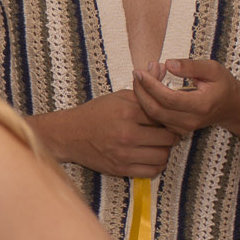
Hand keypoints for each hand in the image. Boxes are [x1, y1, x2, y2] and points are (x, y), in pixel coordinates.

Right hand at [38, 90, 178, 177]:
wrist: (69, 134)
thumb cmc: (96, 113)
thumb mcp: (119, 96)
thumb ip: (143, 87)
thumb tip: (162, 67)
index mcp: (128, 112)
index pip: (164, 116)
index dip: (170, 116)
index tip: (168, 117)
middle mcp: (127, 134)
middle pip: (168, 138)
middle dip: (170, 134)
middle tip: (166, 131)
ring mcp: (124, 154)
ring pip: (163, 156)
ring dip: (164, 150)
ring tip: (158, 144)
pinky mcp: (120, 169)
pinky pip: (151, 171)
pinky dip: (156, 165)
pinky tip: (150, 156)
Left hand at [131, 57, 239, 136]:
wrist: (230, 106)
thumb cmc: (221, 84)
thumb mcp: (212, 69)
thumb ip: (190, 66)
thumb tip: (168, 64)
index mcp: (202, 105)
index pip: (168, 98)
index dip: (151, 85)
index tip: (140, 71)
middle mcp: (191, 121)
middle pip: (156, 109)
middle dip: (142, 91)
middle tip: (137, 72)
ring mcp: (183, 129)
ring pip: (153, 115)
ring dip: (144, 95)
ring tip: (146, 75)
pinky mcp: (177, 130)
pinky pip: (156, 118)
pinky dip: (149, 102)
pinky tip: (151, 86)